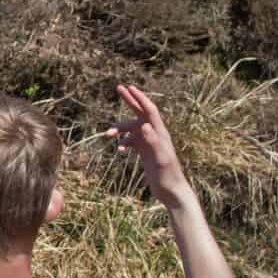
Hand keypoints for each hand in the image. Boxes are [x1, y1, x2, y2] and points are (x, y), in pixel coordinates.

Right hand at [106, 84, 193, 208]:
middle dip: (130, 101)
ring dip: (120, 129)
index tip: (129, 87)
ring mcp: (150, 143)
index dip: (139, 98)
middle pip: (140, 113)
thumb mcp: (160, 158)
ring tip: (107, 134)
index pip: (149, 110)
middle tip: (118, 88)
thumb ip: (152, 141)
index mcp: (160, 133)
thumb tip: (144, 125)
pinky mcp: (146, 152)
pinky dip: (124, 143)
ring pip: (132, 129)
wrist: (171, 190)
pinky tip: (119, 151)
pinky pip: (132, 142)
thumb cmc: (167, 175)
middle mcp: (155, 134)